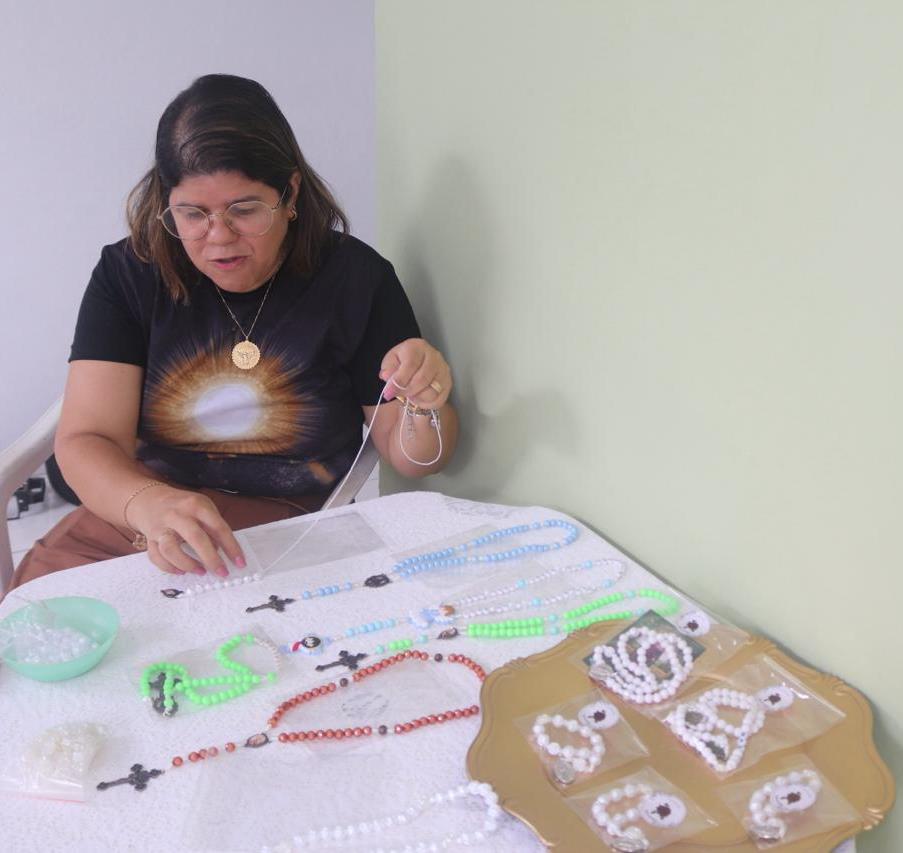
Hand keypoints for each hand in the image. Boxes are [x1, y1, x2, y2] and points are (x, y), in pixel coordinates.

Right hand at [127, 485, 245, 576]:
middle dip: (211, 558)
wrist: (149, 499)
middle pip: (196, 538)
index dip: (231, 546)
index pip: (218, 527)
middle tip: (222, 572)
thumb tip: (222, 551)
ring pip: (171, 549)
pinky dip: (169, 567)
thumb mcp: (202, 507)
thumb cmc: (182, 505)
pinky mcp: (149, 538)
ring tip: (201, 572)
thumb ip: (213, 526)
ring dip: (187, 564)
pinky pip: (156, 557)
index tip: (240, 562)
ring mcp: (161, 527)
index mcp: (196, 505)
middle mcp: (177, 515)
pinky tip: (181, 571)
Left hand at [379, 338, 451, 408]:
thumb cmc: (404, 362)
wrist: (418, 364)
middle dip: (406, 391)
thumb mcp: (391, 361)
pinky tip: (418, 396)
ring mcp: (444, 370)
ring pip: (431, 392)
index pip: (410, 365)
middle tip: (397, 394)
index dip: (399, 381)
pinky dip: (425, 403)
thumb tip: (387, 376)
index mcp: (418, 347)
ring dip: (416, 397)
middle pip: (421, 380)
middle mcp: (434, 356)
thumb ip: (388, 368)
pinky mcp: (448, 383)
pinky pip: (437, 400)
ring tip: (409, 393)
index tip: (388, 392)